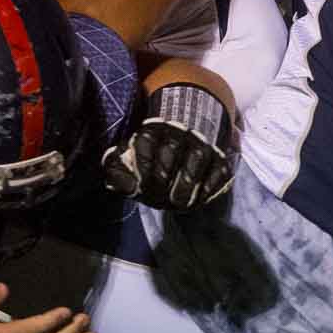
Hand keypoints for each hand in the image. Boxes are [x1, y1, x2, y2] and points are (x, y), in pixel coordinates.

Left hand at [102, 83, 236, 209]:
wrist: (187, 145)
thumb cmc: (154, 161)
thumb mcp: (132, 164)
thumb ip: (119, 172)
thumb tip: (113, 183)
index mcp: (153, 130)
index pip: (146, 141)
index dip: (143, 165)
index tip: (141, 186)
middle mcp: (178, 132)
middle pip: (171, 148)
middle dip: (163, 177)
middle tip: (160, 198)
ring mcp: (201, 143)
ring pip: (198, 155)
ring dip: (187, 182)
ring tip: (179, 202)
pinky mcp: (220, 158)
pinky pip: (220, 169)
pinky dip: (210, 185)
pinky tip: (200, 197)